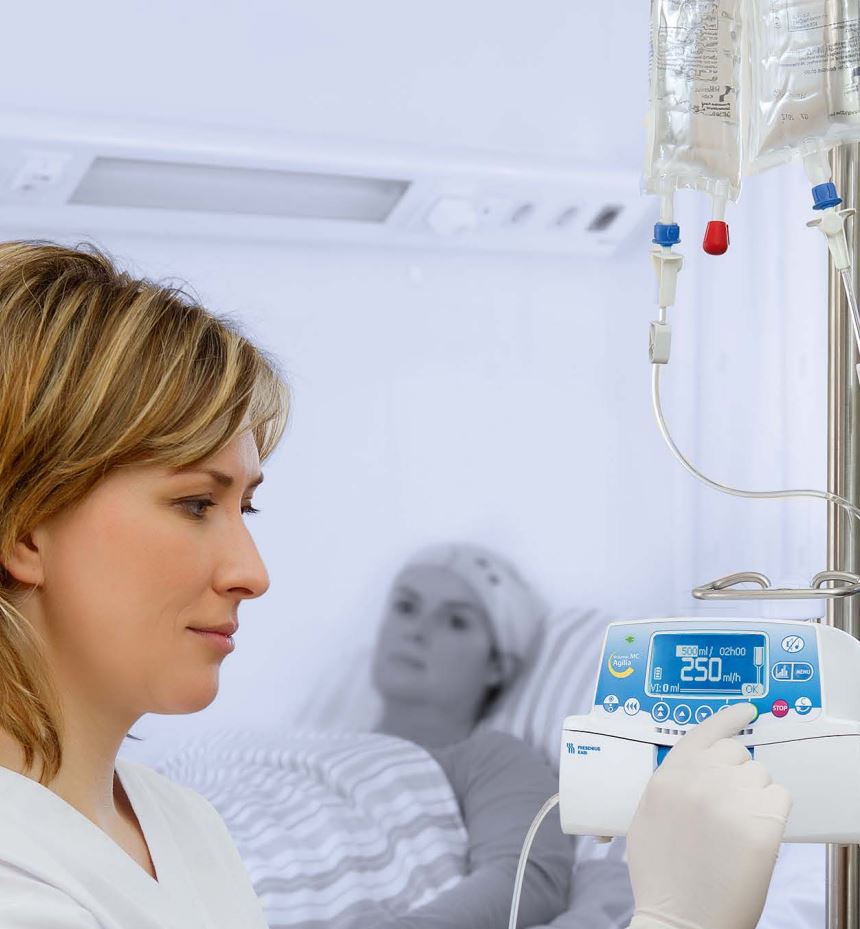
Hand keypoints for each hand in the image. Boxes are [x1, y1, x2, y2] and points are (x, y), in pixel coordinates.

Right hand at [626, 702, 791, 928]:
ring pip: (760, 776)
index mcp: (670, 775)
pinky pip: (780, 797)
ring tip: (737, 827)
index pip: (705, 731)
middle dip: (737, 773)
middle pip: (737, 753)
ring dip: (754, 795)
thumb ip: (670, 782)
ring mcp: (731, 800)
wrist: (679, 918)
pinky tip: (756, 833)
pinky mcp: (761, 825)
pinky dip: (773, 813)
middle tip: (729, 804)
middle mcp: (700, 779)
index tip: (746, 710)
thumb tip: (697, 766)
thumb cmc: (662, 873)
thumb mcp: (649, 813)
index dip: (729, 718)